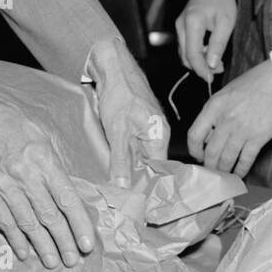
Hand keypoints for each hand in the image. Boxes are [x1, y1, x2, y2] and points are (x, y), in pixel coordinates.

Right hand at [0, 78, 94, 268]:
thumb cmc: (15, 125)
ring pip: (27, 223)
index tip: (87, 243)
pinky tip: (24, 251)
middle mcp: (25, 176)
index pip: (66, 198)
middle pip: (49, 216)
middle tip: (73, 260)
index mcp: (44, 160)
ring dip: (42, 245)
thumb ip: (55, 167)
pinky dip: (15, 238)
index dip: (79, 223)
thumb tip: (67, 196)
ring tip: (53, 262)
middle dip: (63, 241)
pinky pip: (4, 220)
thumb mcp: (43, 138)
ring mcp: (5, 186)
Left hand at [87, 37, 168, 186]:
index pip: (158, 171)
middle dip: (135, 180)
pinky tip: (112, 165)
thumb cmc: (119, 93)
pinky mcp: (134, 126)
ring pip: (138, 157)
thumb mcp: (117, 131)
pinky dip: (122, 156)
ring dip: (127, 169)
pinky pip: (131, 147)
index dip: (147, 187)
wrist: (112, 67)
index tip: (136, 204)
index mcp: (159, 137)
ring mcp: (146, 130)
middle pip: (149, 166)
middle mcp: (157, 135)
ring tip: (115, 186)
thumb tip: (123, 187)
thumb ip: (121, 160)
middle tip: (121, 198)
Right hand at [175, 0, 237, 83]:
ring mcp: (179, 26)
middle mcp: (181, 25)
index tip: (211, 78)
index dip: (201, 69)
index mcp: (192, 22)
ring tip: (217, 62)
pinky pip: (185, 46)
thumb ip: (218, 44)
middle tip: (219, 69)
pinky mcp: (181, 27)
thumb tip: (212, 65)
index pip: (192, 53)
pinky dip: (195, 53)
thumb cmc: (222, 1)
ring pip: (184, 52)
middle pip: (185, 56)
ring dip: (198, 61)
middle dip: (200, 67)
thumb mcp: (226, 23)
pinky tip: (209, 53)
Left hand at [187, 58, 271, 176]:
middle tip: (211, 170)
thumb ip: (215, 112)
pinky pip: (245, 160)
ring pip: (227, 159)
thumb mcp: (226, 93)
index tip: (198, 155)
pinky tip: (239, 174)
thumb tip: (208, 135)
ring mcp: (242, 130)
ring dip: (223, 170)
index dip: (194, 150)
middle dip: (209, 165)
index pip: (194, 135)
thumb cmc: (253, 83)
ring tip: (223, 175)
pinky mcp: (258, 138)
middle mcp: (225, 120)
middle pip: (210, 152)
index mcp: (214, 106)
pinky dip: (241, 170)